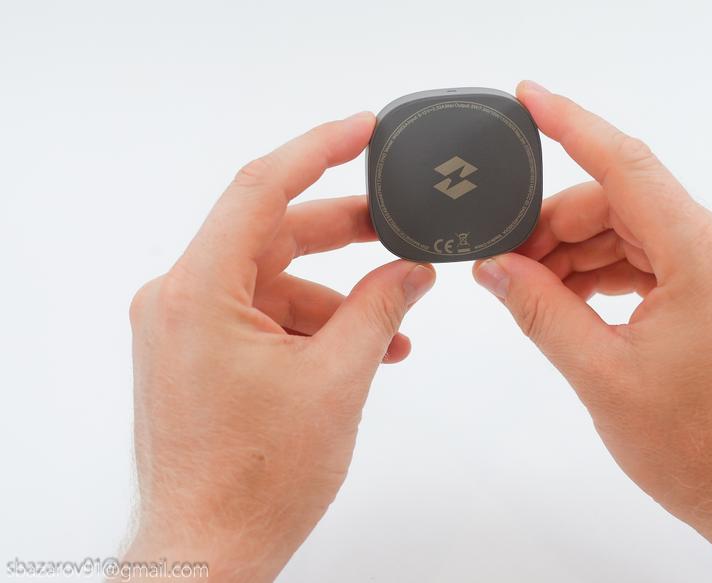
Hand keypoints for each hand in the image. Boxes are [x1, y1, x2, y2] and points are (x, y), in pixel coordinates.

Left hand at [124, 113, 434, 581]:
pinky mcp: (198, 355)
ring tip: (395, 324)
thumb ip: (379, 309)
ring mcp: (185, 329)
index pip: (260, 189)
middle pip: (272, 235)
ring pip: (274, 282)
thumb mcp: (338, 381)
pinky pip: (263, 317)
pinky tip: (362, 351)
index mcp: (197, 291)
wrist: (210, 552)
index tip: (365, 129)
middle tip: (400, 225)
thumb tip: (413, 271)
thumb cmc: (257, 481)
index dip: (319, 149)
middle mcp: (179, 299)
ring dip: (336, 298)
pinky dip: (312, 326)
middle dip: (343, 233)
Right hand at [474, 82, 711, 580]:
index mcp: (704, 258)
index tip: (529, 99)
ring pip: (634, 230)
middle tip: (504, 262)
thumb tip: (495, 269)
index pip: (627, 167)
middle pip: (622, 203)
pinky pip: (653, 256)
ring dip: (578, 253)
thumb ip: (542, 310)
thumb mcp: (602, 375)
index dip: (571, 126)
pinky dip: (607, 271)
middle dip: (555, 226)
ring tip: (531, 290)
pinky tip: (572, 299)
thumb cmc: (699, 448)